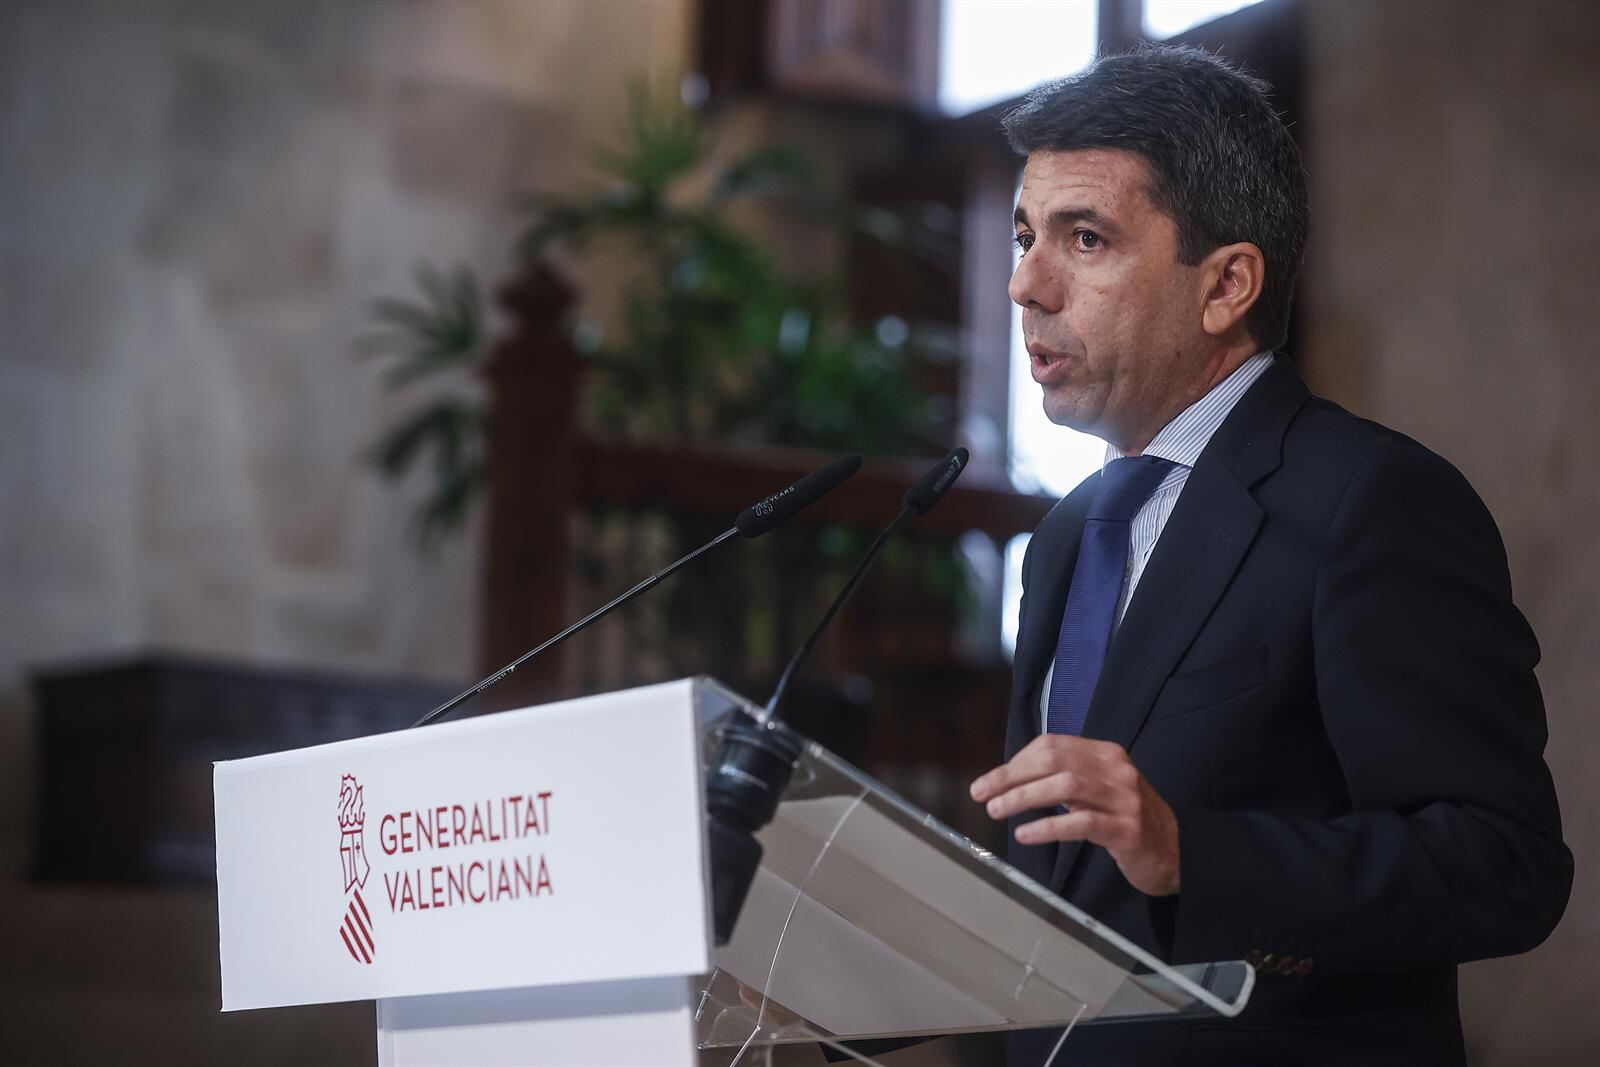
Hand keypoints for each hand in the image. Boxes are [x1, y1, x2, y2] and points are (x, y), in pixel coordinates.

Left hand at [970, 734, 1179, 896]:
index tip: (991, 781)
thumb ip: (1065, 778)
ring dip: (1024, 797)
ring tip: (996, 810)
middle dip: (1011, 776)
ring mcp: (1124, 799)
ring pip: (1065, 786)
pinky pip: (1081, 823)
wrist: (1177, 852)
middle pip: (1054, 761)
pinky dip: (1048, 826)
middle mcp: (1116, 769)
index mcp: (1106, 754)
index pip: (1052, 746)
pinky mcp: (1127, 829)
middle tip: (981, 793)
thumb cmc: (1127, 821)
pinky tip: (1025, 834)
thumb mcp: (1098, 790)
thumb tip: (1012, 779)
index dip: (1016, 762)